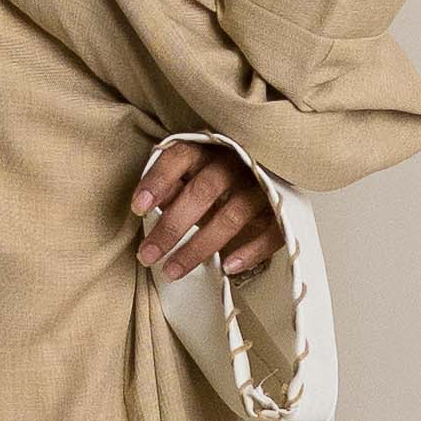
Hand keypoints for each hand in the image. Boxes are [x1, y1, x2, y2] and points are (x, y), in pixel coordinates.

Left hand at [132, 136, 285, 282]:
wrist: (273, 174)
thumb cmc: (219, 178)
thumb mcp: (193, 176)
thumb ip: (172, 186)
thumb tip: (147, 205)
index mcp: (209, 149)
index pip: (179, 157)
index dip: (157, 180)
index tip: (138, 208)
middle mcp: (236, 163)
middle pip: (202, 192)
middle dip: (172, 227)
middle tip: (147, 256)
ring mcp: (262, 186)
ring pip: (231, 217)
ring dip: (199, 247)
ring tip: (172, 271)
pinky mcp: (282, 209)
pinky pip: (270, 232)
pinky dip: (250, 251)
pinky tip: (227, 267)